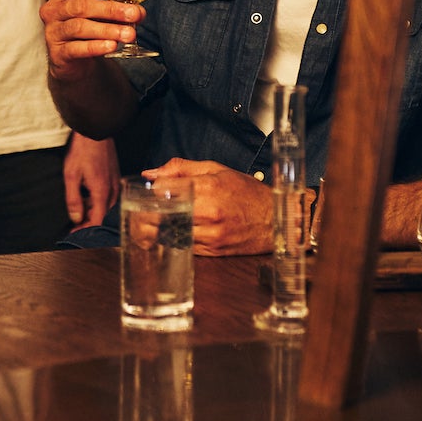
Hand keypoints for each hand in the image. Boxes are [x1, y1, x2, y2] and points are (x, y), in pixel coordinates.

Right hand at [42, 0, 142, 75]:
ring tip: (128, 34)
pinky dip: (96, 47)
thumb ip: (116, 10)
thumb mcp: (97, 14)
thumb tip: (139, 12)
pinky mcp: (57, 54)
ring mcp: (53, 33)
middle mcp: (53, 11)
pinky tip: (111, 46)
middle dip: (110, 9)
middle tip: (133, 14)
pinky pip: (77, 49)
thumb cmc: (85, 28)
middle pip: (80, 6)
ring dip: (107, 30)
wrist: (71, 60)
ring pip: (79, 27)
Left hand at [62, 134, 118, 227]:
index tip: (74, 233)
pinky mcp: (115, 176)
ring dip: (93, 210)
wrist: (95, 131)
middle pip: (102, 215)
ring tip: (79, 210)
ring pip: (106, 205)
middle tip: (74, 224)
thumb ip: (73, 199)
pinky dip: (98, 201)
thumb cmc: (82, 151)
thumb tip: (76, 218)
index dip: (85, 229)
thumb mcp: (71, 176)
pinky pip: (108, 195)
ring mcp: (116, 182)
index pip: (97, 220)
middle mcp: (112, 190)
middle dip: (88, 221)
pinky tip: (87, 196)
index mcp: (102, 192)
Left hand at [144, 158, 271, 256]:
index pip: (163, 190)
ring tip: (157, 222)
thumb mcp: (217, 170)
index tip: (149, 191)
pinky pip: (185, 247)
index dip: (151, 191)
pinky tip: (175, 232)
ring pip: (171, 233)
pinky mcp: (214, 251)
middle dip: (150, 211)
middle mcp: (209, 212)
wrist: (277, 219)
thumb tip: (151, 173)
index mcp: (208, 187)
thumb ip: (182, 169)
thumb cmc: (248, 192)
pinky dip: (176, 240)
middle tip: (145, 209)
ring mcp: (211, 234)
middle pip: (163, 214)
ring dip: (160, 228)